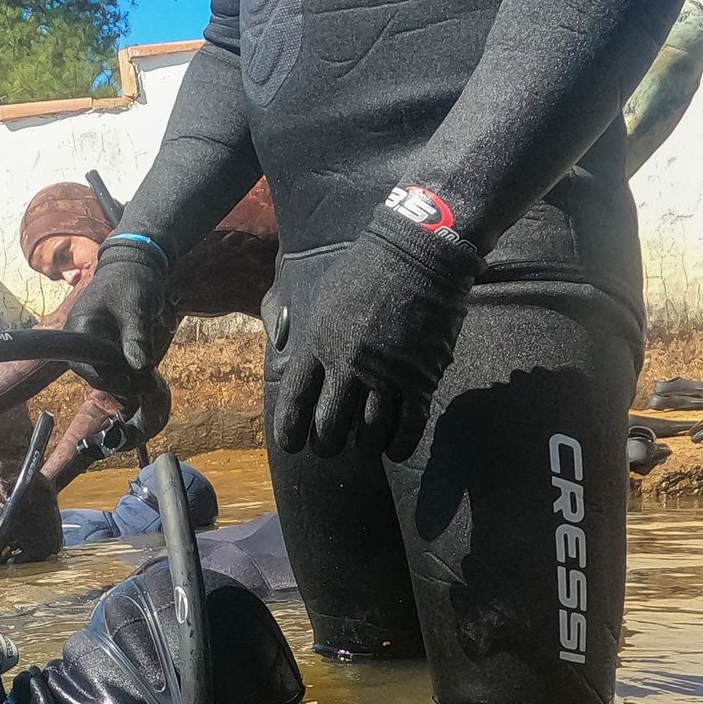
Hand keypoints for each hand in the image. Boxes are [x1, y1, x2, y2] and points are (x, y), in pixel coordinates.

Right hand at [65, 234, 176, 376]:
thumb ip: (136, 336)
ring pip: (108, 371)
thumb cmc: (132, 279)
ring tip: (150, 382)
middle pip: (95, 372)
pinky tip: (148, 374)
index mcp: (80, 326)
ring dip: (128, 379)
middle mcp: (83, 337)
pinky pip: (116, 363)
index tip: (130, 383)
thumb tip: (138, 367)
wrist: (138, 261)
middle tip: (147, 386)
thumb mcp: (136, 307)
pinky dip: (131, 370)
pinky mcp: (109, 342)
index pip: (83, 365)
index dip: (105, 379)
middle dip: (120, 382)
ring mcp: (96, 340)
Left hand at [272, 211, 474, 461]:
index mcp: (320, 343)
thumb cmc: (367, 269)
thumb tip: (282, 343)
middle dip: (327, 442)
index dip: (291, 428)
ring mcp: (386, 373)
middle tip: (331, 445)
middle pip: (330, 424)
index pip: (296, 399)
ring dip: (365, 446)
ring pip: (369, 430)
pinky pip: (409, 424)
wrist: (420, 253)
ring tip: (364, 447)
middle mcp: (348, 364)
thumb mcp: (323, 293)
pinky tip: (394, 450)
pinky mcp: (420, 377)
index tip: (292, 443)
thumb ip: (304, 327)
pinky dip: (400, 444)